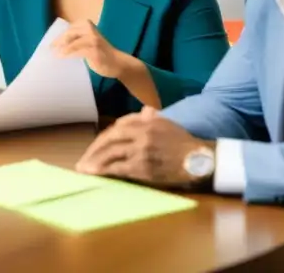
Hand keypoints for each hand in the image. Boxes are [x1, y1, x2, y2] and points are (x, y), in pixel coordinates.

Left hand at [52, 20, 128, 78]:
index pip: (68, 29)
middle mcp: (89, 29)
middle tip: (50, 49)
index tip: (50, 43)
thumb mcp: (87, 41)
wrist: (118, 63)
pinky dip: (67, 53)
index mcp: (86, 24)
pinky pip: (77, 50)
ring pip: (72, 42)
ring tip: (54, 54)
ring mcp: (92, 39)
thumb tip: (57, 44)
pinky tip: (61, 57)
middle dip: (58, 41)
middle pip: (68, 33)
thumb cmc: (101, 53)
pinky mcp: (94, 50)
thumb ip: (76, 39)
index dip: (58, 36)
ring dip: (61, 49)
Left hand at [76, 107, 213, 188]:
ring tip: (84, 169)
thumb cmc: (184, 143)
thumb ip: (152, 118)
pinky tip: (96, 173)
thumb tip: (145, 110)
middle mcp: (140, 133)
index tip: (95, 146)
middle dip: (94, 150)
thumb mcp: (167, 124)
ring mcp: (141, 149)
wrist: (200, 159)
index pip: (117, 127)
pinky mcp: (143, 166)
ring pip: (110, 153)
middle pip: (109, 139)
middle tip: (83, 160)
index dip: (103, 138)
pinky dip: (105, 170)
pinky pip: (118, 167)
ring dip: (94, 161)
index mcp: (145, 121)